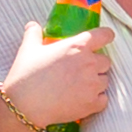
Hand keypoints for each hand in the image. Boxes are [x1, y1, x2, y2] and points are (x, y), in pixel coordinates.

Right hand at [0, 19, 114, 131]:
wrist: (25, 106)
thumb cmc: (26, 75)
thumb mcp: (28, 49)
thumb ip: (33, 34)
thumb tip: (32, 25)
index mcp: (78, 46)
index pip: (105, 35)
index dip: (106, 36)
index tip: (104, 39)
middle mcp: (90, 64)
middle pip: (105, 61)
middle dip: (96, 64)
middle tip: (80, 69)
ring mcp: (93, 85)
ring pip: (104, 80)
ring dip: (96, 82)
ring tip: (78, 86)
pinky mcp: (92, 104)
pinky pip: (103, 99)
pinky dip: (96, 100)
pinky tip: (82, 100)